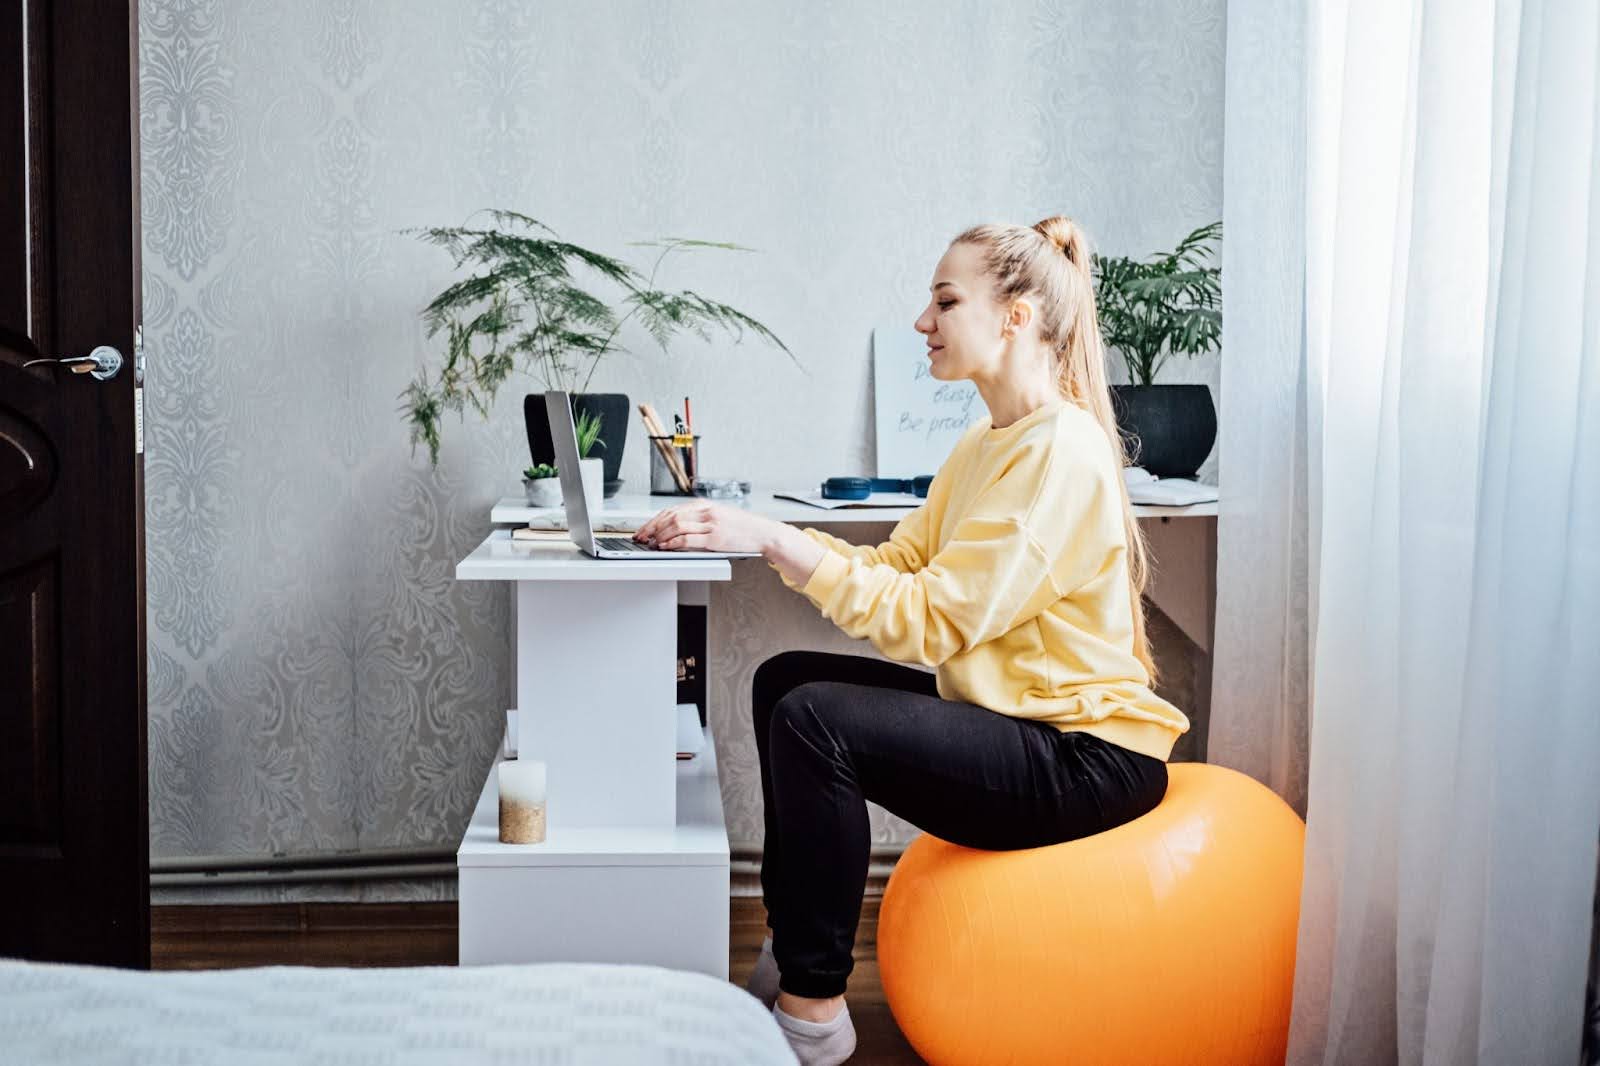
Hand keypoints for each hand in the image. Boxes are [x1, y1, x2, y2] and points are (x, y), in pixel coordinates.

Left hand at [633, 502, 776, 554]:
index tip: (643, 530)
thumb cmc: (741, 528)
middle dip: (651, 528)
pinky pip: (688, 539)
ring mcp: (711, 524)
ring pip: (676, 525)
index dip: (653, 520)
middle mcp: (706, 511)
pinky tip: (666, 547)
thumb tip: (673, 528)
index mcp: (704, 505)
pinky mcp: (715, 537)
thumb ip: (698, 520)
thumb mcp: (718, 517)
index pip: (671, 510)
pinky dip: (673, 543)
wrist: (763, 533)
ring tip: (652, 544)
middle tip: (641, 538)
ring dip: (660, 536)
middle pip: (670, 516)